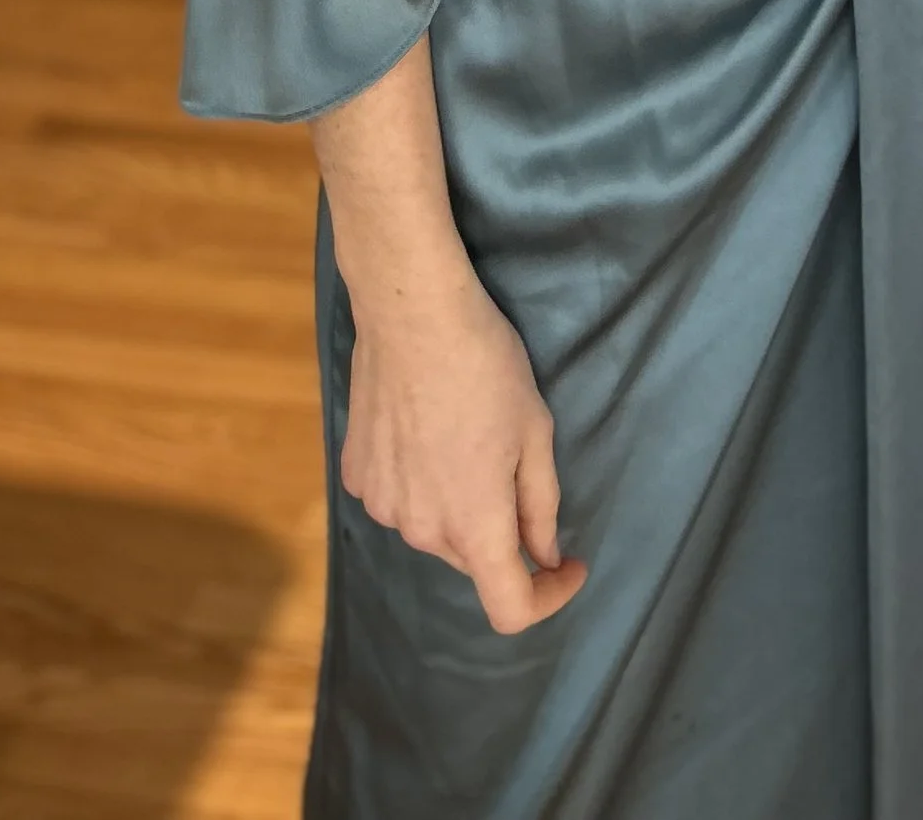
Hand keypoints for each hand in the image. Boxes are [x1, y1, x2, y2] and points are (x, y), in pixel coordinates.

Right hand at [341, 269, 588, 632]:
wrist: (412, 313)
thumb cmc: (487, 367)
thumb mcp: (535, 432)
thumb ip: (541, 505)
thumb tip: (543, 553)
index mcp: (475, 526)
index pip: (509, 608)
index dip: (547, 597)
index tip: (567, 564)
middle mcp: (422, 531)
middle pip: (472, 558)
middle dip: (501, 530)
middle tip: (514, 465)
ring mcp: (381, 507)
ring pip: (434, 527)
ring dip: (456, 504)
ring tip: (464, 436)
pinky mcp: (355, 478)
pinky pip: (399, 499)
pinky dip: (419, 483)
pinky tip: (424, 430)